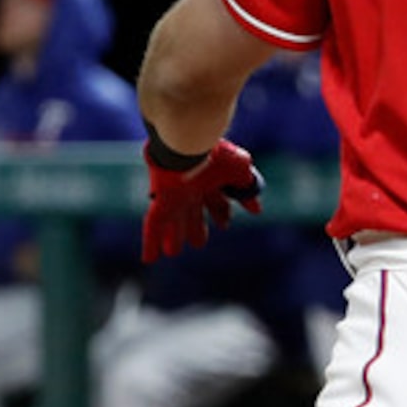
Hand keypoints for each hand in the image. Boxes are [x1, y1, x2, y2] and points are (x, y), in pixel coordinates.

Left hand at [143, 137, 261, 262]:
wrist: (186, 146)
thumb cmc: (214, 154)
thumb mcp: (240, 172)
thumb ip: (248, 190)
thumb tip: (257, 211)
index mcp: (209, 181)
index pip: (217, 203)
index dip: (221, 214)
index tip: (224, 224)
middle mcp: (191, 190)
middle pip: (193, 214)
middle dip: (196, 228)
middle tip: (198, 242)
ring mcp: (173, 198)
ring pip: (173, 223)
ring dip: (174, 237)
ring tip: (172, 251)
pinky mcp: (160, 204)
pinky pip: (153, 228)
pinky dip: (151, 244)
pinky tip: (148, 260)